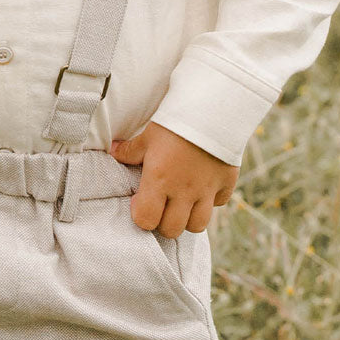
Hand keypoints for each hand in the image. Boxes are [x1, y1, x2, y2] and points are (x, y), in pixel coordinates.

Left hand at [110, 122, 238, 236]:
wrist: (212, 109)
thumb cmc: (175, 122)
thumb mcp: (149, 136)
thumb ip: (131, 150)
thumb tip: (113, 152)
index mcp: (159, 181)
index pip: (146, 220)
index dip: (140, 214)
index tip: (139, 200)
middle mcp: (183, 192)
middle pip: (172, 230)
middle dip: (162, 222)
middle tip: (160, 204)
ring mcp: (207, 191)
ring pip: (197, 226)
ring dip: (187, 218)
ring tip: (182, 202)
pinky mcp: (226, 183)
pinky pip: (219, 203)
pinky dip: (211, 200)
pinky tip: (204, 186)